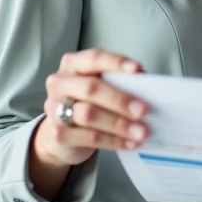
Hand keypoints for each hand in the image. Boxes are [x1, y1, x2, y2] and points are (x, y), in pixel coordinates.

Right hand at [32, 49, 148, 167]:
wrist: (62, 133)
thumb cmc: (87, 101)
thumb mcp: (101, 86)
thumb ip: (119, 82)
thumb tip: (146, 84)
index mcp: (73, 64)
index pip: (94, 58)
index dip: (115, 63)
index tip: (137, 70)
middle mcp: (60, 83)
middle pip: (91, 88)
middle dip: (120, 99)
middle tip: (143, 109)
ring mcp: (54, 109)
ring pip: (89, 115)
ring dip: (119, 124)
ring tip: (141, 131)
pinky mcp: (57, 134)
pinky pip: (88, 137)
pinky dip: (113, 141)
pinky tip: (129, 143)